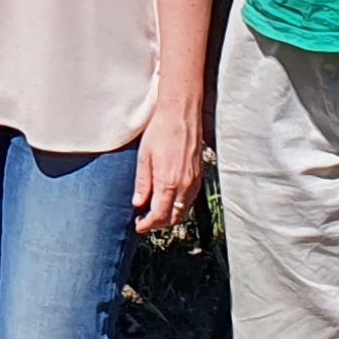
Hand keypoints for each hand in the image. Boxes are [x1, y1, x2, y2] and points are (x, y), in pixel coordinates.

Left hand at [131, 99, 204, 235]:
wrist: (181, 113)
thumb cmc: (160, 130)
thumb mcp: (144, 157)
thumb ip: (142, 183)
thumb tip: (138, 203)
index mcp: (168, 182)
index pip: (159, 215)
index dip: (148, 225)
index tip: (138, 226)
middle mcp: (184, 185)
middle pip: (173, 217)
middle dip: (159, 224)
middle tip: (145, 221)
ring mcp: (194, 180)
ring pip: (184, 210)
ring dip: (170, 216)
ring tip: (155, 212)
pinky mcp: (199, 174)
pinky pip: (190, 199)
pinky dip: (180, 206)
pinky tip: (169, 200)